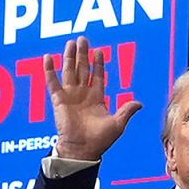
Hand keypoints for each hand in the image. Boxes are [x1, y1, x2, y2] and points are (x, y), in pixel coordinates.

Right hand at [45, 37, 140, 160]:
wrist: (83, 149)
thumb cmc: (100, 140)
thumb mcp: (118, 124)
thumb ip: (127, 111)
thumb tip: (140, 103)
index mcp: (97, 98)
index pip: (98, 75)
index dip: (98, 63)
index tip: (99, 51)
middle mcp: (83, 94)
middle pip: (83, 69)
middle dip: (83, 54)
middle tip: (82, 39)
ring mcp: (70, 96)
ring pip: (69, 71)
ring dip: (70, 57)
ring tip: (71, 43)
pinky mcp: (59, 100)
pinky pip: (53, 82)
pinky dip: (50, 70)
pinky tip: (48, 57)